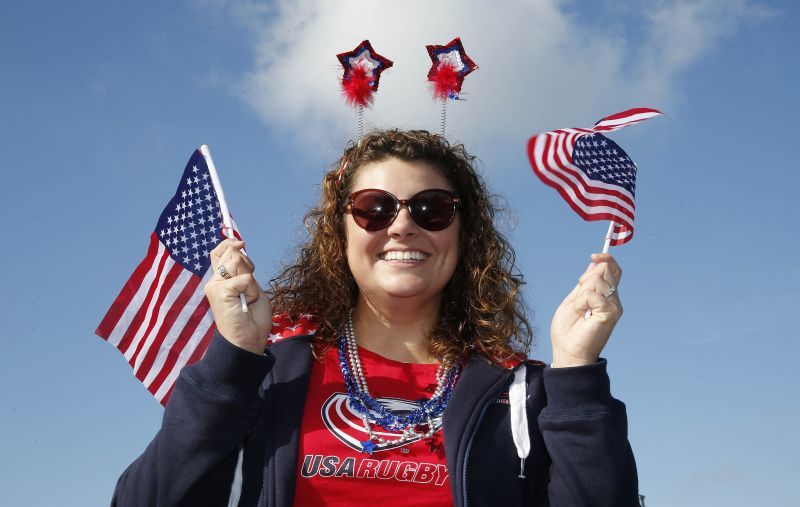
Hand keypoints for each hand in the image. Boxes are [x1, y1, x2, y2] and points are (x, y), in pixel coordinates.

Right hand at [204, 239, 271, 353]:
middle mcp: (213, 281)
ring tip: (247, 296)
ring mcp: (214, 286)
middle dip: (247, 265)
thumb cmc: (251, 317)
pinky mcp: (219, 292)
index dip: (230, 243)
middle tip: (249, 288)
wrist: (248, 341)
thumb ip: (244, 270)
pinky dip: (252, 290)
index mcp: (220, 279)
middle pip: (232, 253)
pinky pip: (245, 278)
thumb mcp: (251, 287)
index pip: (219, 251)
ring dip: (250, 278)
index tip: (241, 243)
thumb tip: (239, 246)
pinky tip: (247, 302)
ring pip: (236, 261)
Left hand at [550, 253, 622, 367]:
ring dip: (581, 294)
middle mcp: (614, 300)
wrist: (568, 351)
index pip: (614, 270)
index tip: (594, 255)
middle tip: (579, 301)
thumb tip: (596, 261)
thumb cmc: (569, 329)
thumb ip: (586, 283)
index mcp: (606, 296)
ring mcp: (614, 306)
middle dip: (585, 280)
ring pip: (596, 279)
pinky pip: (592, 294)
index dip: (606, 259)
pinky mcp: (611, 313)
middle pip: (603, 270)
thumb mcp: (574, 299)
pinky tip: (582, 315)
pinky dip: (581, 302)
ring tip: (581, 311)